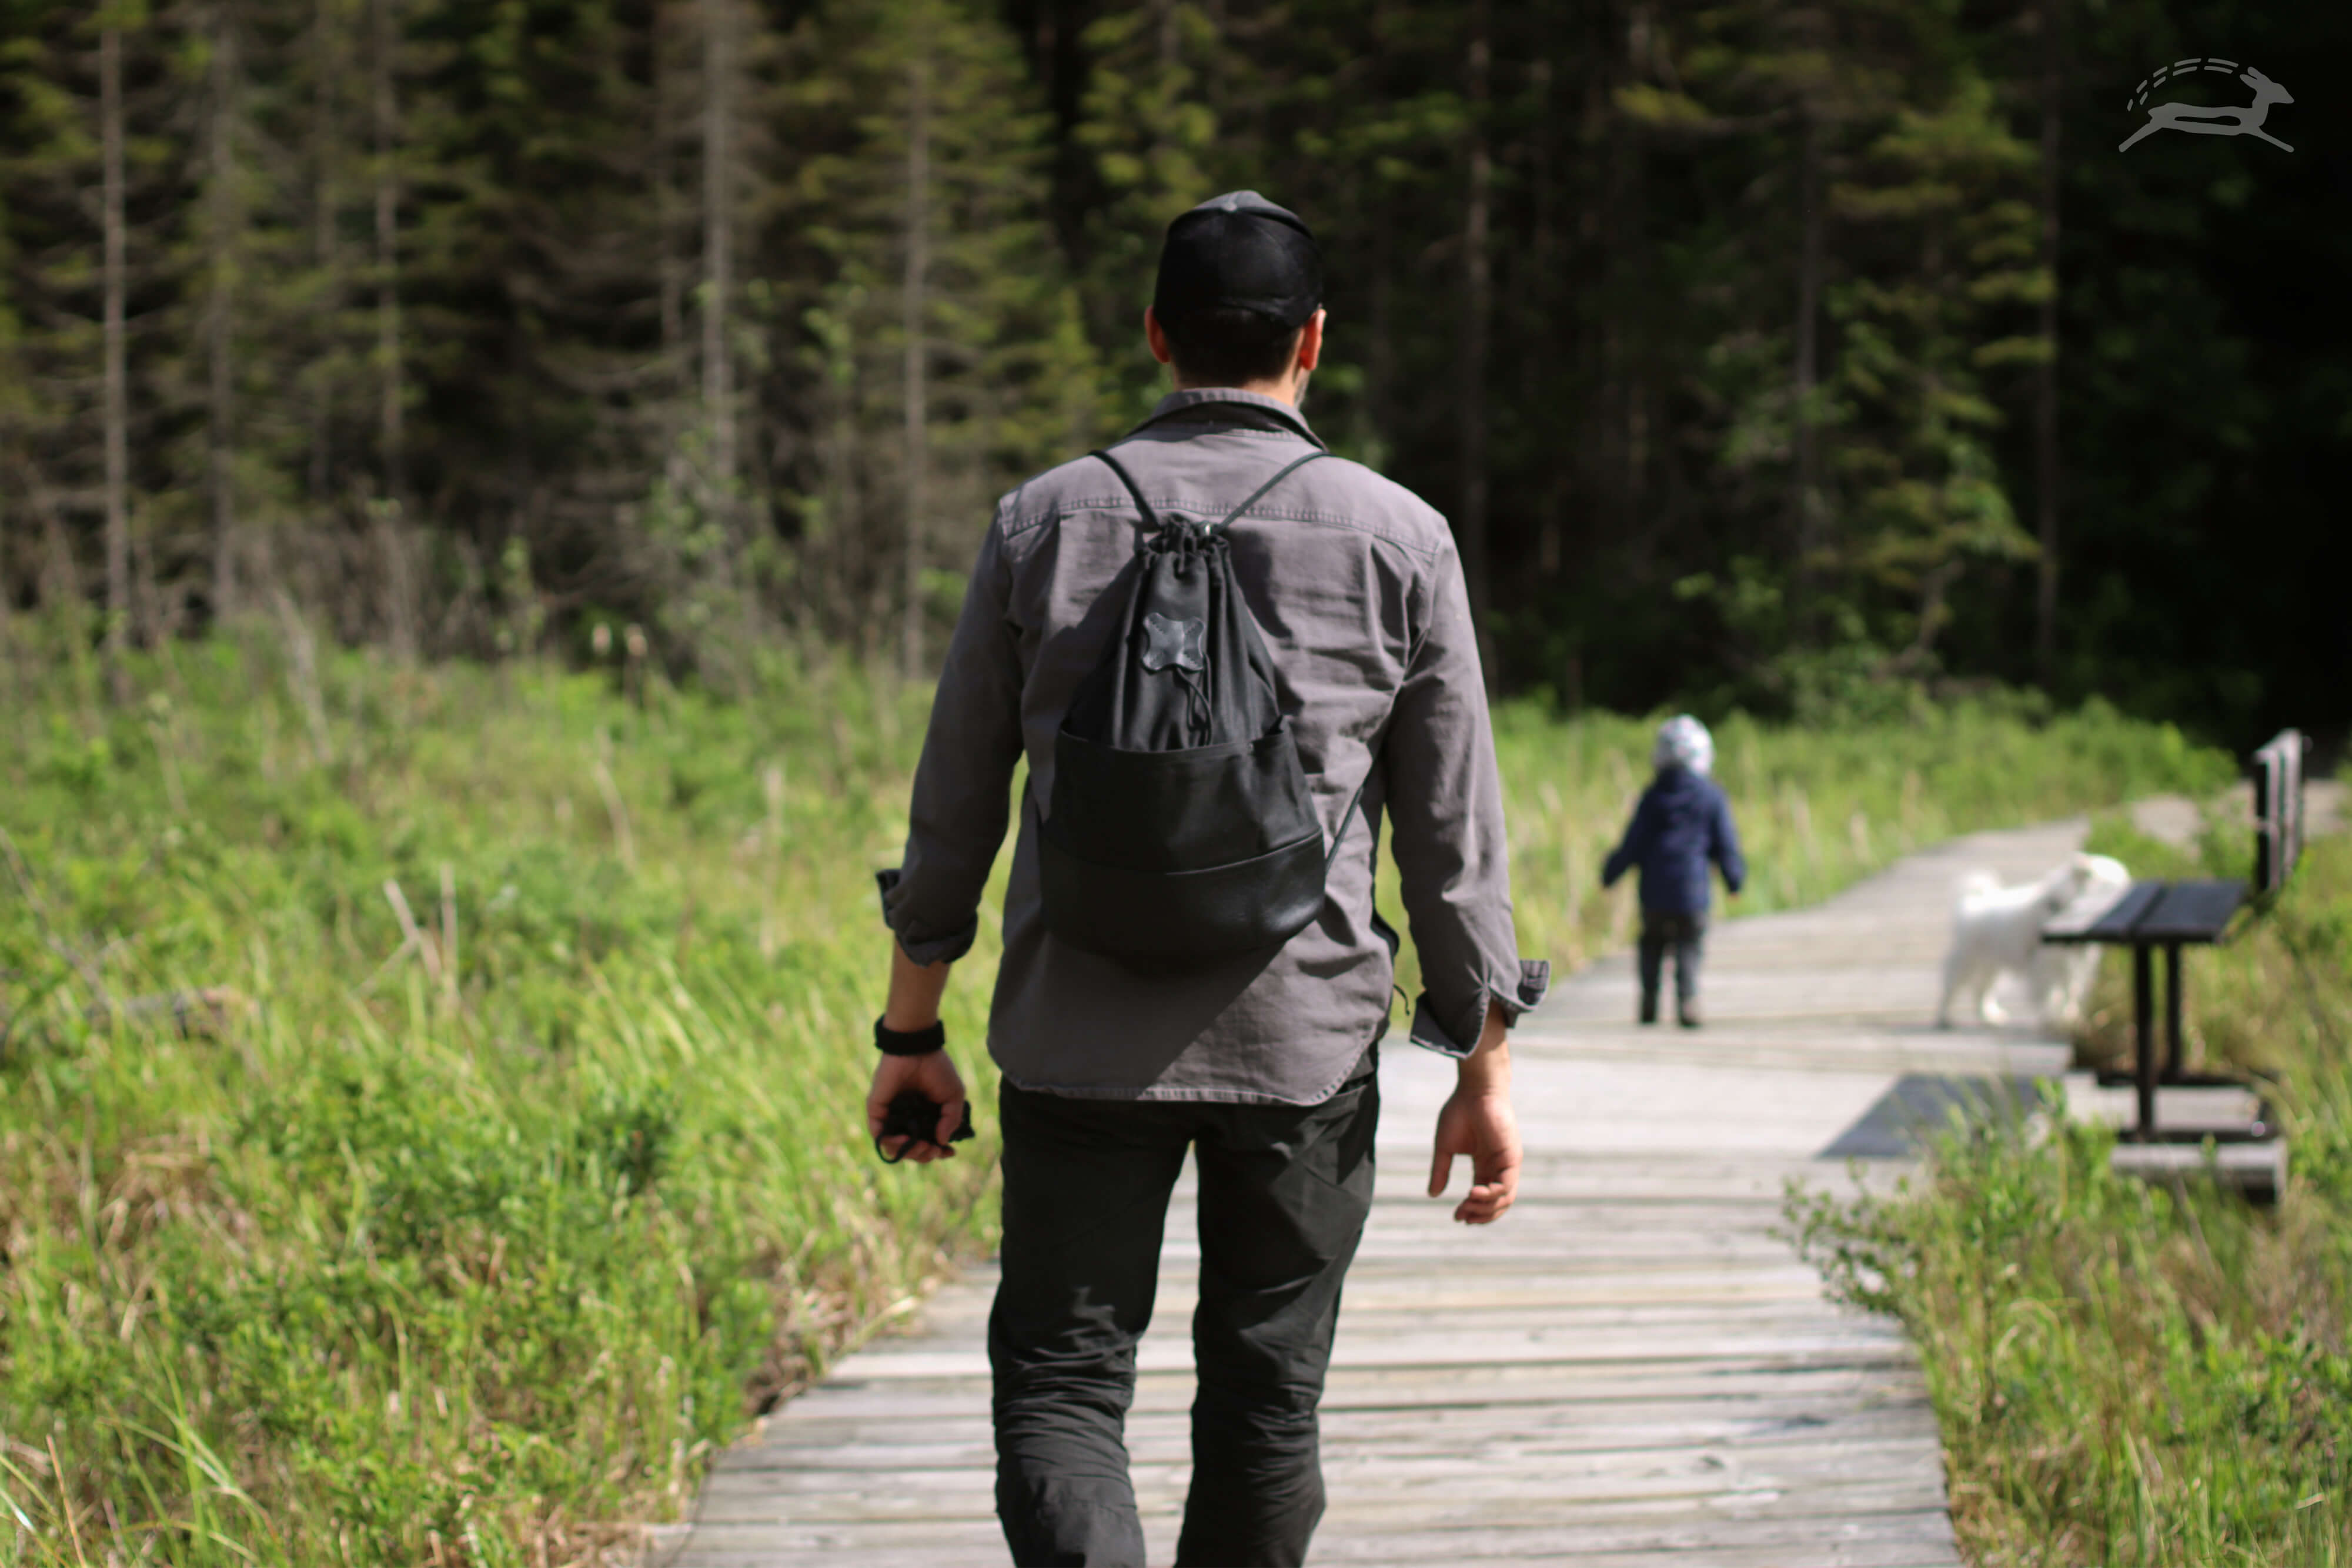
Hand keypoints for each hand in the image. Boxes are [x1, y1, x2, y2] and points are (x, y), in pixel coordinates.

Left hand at [866, 1049, 967, 1163]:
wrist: (918, 1050)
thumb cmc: (937, 1069)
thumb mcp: (953, 1096)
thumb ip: (951, 1120)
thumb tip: (942, 1142)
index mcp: (925, 1116)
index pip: (929, 1143)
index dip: (939, 1152)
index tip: (950, 1152)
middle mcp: (907, 1118)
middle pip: (912, 1150)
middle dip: (924, 1156)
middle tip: (932, 1149)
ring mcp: (891, 1116)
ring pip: (894, 1148)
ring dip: (909, 1153)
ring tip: (921, 1145)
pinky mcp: (877, 1111)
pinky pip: (879, 1136)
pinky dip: (892, 1143)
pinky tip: (907, 1139)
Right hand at [1428, 1085, 1519, 1223]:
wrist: (1474, 1090)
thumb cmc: (1459, 1112)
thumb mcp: (1445, 1147)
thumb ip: (1441, 1171)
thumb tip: (1433, 1194)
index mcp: (1485, 1164)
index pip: (1482, 1196)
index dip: (1471, 1210)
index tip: (1456, 1216)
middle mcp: (1499, 1166)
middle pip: (1497, 1203)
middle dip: (1480, 1215)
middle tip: (1462, 1216)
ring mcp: (1507, 1163)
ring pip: (1504, 1198)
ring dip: (1485, 1209)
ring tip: (1467, 1205)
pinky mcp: (1512, 1157)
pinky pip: (1506, 1185)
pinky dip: (1491, 1194)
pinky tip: (1473, 1193)